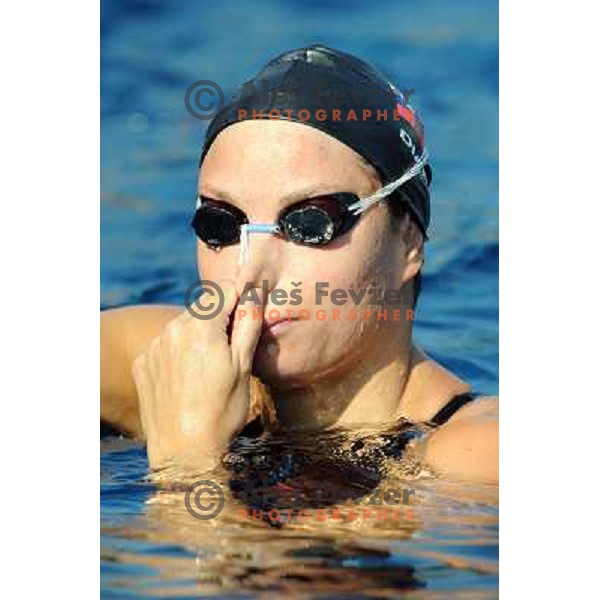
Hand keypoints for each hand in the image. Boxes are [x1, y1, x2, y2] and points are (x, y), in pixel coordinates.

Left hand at [131, 281, 263, 469]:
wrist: (184, 453)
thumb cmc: (221, 411)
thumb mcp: (244, 366)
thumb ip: (248, 323)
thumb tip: (253, 293)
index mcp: (201, 325)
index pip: (224, 289)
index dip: (240, 298)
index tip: (247, 315)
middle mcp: (172, 329)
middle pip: (203, 308)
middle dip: (219, 320)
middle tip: (230, 352)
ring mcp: (154, 346)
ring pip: (183, 326)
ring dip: (198, 336)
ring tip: (208, 371)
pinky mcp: (142, 363)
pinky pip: (165, 346)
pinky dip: (178, 353)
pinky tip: (187, 380)